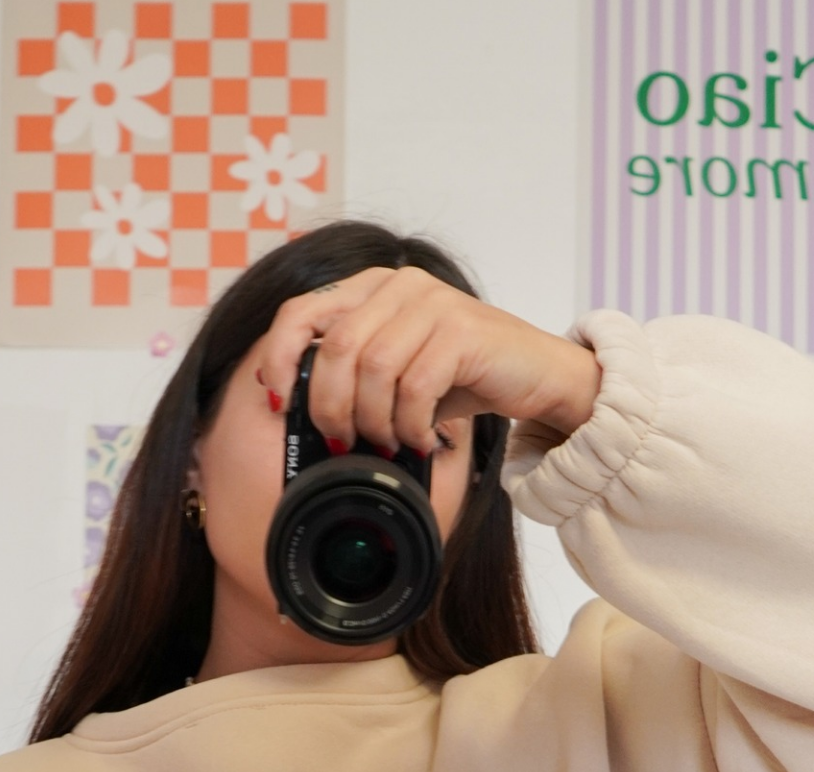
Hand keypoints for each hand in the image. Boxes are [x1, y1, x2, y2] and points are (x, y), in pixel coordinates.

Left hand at [255, 266, 600, 458]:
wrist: (538, 375)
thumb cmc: (465, 379)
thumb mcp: (398, 376)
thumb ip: (355, 379)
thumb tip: (303, 418)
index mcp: (372, 288)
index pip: (301, 312)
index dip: (277, 358)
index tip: (276, 402)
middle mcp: (399, 285)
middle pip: (335, 349)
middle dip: (331, 407)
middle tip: (345, 441)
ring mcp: (432, 302)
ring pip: (373, 369)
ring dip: (375, 421)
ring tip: (392, 443)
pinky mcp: (462, 330)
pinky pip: (415, 386)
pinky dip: (411, 425)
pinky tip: (422, 440)